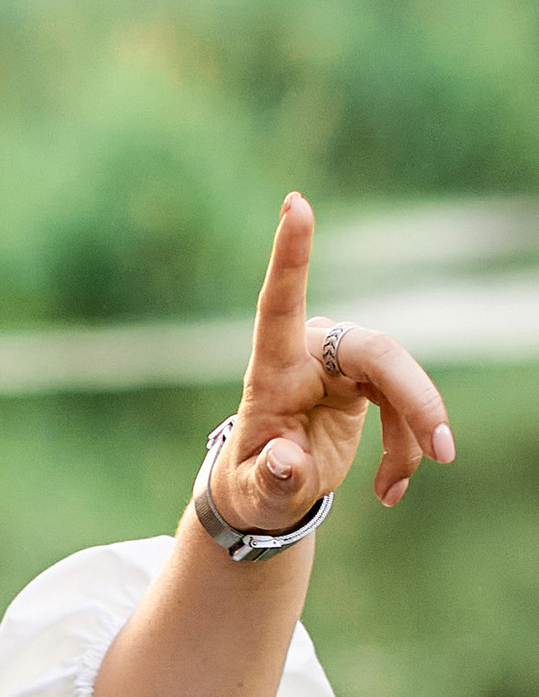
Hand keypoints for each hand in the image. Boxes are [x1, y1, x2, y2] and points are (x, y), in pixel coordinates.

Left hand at [209, 192, 455, 532]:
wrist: (269, 488)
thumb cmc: (253, 485)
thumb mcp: (256, 494)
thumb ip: (272, 479)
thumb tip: (287, 460)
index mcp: (271, 370)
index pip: (278, 304)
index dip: (291, 255)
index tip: (295, 202)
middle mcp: (310, 352)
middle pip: (377, 354)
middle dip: (415, 400)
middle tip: (443, 449)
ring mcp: (342, 362)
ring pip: (400, 381)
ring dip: (413, 436)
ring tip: (394, 491)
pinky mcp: (367, 378)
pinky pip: (404, 404)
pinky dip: (408, 449)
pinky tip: (391, 490)